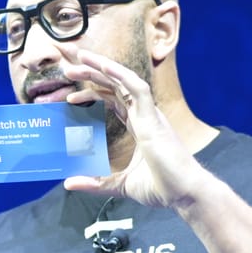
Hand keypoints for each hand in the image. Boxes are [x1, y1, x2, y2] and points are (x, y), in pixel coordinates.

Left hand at [60, 46, 206, 208]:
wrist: (184, 194)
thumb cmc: (162, 188)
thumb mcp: (119, 185)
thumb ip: (95, 182)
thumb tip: (68, 183)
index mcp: (139, 126)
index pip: (113, 100)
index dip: (92, 93)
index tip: (69, 97)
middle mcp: (144, 115)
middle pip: (115, 85)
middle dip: (91, 73)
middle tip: (67, 68)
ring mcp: (150, 114)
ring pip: (124, 80)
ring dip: (101, 66)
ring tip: (79, 58)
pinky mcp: (154, 118)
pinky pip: (137, 88)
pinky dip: (120, 74)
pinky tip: (103, 65)